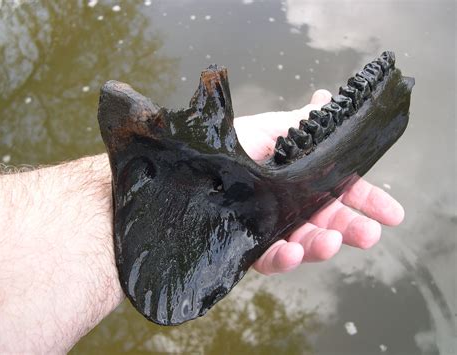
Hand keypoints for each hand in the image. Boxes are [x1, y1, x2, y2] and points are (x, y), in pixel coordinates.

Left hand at [234, 90, 404, 274]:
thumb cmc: (227, 144)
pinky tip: (292, 251)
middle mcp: (289, 205)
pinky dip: (283, 259)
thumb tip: (324, 98)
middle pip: (328, 221)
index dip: (368, 201)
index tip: (392, 214)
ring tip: (329, 242)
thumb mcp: (267, 129)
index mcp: (300, 178)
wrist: (186, 166)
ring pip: (304, 243)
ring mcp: (270, 228)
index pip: (342, 191)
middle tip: (368, 234)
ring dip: (320, 246)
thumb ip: (300, 122)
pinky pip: (268, 260)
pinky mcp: (247, 248)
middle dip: (351, 229)